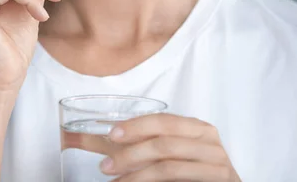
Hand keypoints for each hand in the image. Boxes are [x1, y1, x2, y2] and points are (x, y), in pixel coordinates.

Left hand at [99, 114, 240, 181]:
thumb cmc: (189, 172)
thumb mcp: (158, 155)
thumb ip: (126, 146)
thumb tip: (76, 136)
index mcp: (194, 127)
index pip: (162, 120)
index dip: (136, 126)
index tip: (111, 135)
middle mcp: (208, 139)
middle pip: (164, 141)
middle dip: (131, 153)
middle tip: (105, 166)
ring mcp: (216, 161)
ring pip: (169, 164)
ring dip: (137, 175)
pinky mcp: (220, 179)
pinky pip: (180, 177)